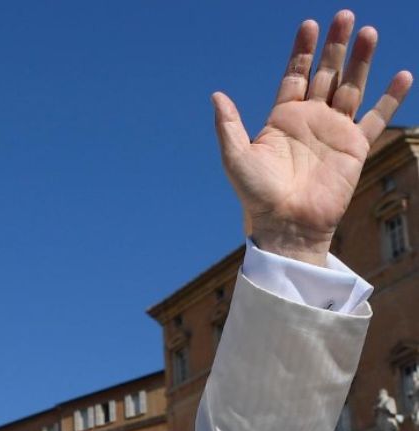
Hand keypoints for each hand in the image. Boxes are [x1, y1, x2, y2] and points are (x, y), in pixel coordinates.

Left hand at [213, 10, 411, 265]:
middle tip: (344, 15)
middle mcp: (310, 119)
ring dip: (361, 61)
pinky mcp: (355, 147)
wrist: (287, 224)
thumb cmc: (258, 195)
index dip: (302, 50)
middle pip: (326, 73)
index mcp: (282, 117)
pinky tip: (401, 75)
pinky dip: (390, 98)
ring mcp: (335, 131)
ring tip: (369, 32)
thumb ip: (229, 126)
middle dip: (335, 45)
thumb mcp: (236, 158)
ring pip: (351, 87)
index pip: (295, 73)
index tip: (309, 24)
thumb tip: (216, 95)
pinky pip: (376, 117)